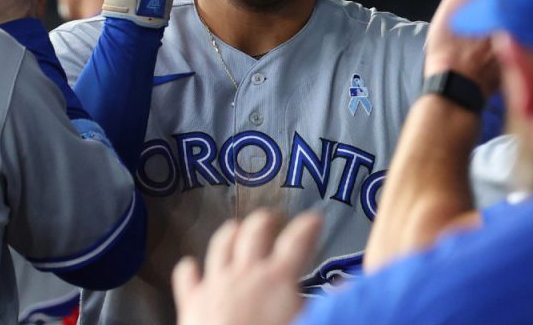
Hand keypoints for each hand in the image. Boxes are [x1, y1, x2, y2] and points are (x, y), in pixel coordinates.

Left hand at [172, 210, 320, 324]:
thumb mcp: (311, 323)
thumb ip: (329, 306)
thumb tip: (346, 287)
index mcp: (278, 279)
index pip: (297, 241)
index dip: (308, 226)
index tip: (315, 218)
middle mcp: (245, 273)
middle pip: (254, 232)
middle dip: (266, 220)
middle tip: (274, 217)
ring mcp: (215, 284)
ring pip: (220, 246)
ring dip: (230, 233)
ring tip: (237, 227)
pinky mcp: (192, 302)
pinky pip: (186, 276)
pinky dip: (189, 268)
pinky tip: (190, 264)